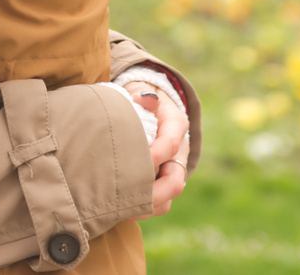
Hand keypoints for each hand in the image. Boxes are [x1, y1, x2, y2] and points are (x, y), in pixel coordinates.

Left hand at [122, 81, 189, 217]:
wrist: (148, 107)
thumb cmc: (140, 99)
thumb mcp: (142, 90)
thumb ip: (143, 95)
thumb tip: (144, 98)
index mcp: (176, 125)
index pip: (171, 144)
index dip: (154, 155)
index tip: (131, 161)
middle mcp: (178, 152)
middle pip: (176, 180)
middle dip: (154, 190)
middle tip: (129, 194)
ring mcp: (172, 170)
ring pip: (168, 197)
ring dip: (147, 204)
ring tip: (122, 207)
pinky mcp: (162, 184)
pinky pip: (159, 204)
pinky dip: (143, 209)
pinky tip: (121, 209)